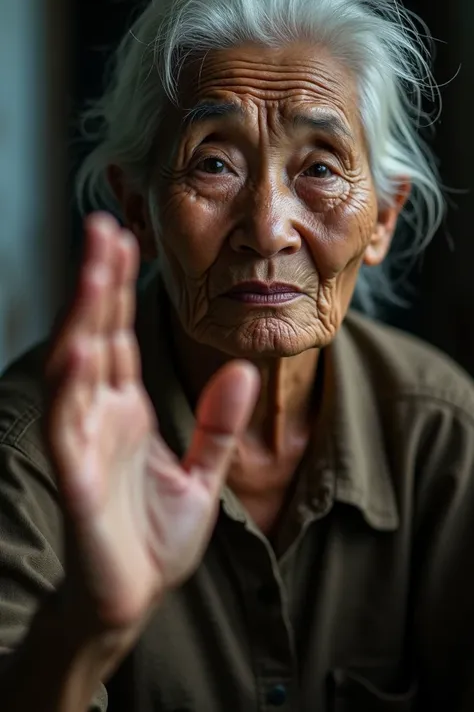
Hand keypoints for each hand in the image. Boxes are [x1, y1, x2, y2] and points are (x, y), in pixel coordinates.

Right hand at [44, 213, 258, 638]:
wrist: (136, 600)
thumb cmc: (155, 538)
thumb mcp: (202, 475)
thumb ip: (220, 425)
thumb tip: (244, 370)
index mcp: (124, 410)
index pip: (119, 335)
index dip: (117, 288)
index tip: (124, 239)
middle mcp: (99, 417)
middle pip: (94, 336)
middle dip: (97, 282)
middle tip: (103, 226)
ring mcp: (84, 444)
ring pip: (75, 368)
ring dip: (82, 317)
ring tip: (93, 268)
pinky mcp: (76, 481)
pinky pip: (69, 427)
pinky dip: (73, 388)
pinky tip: (82, 349)